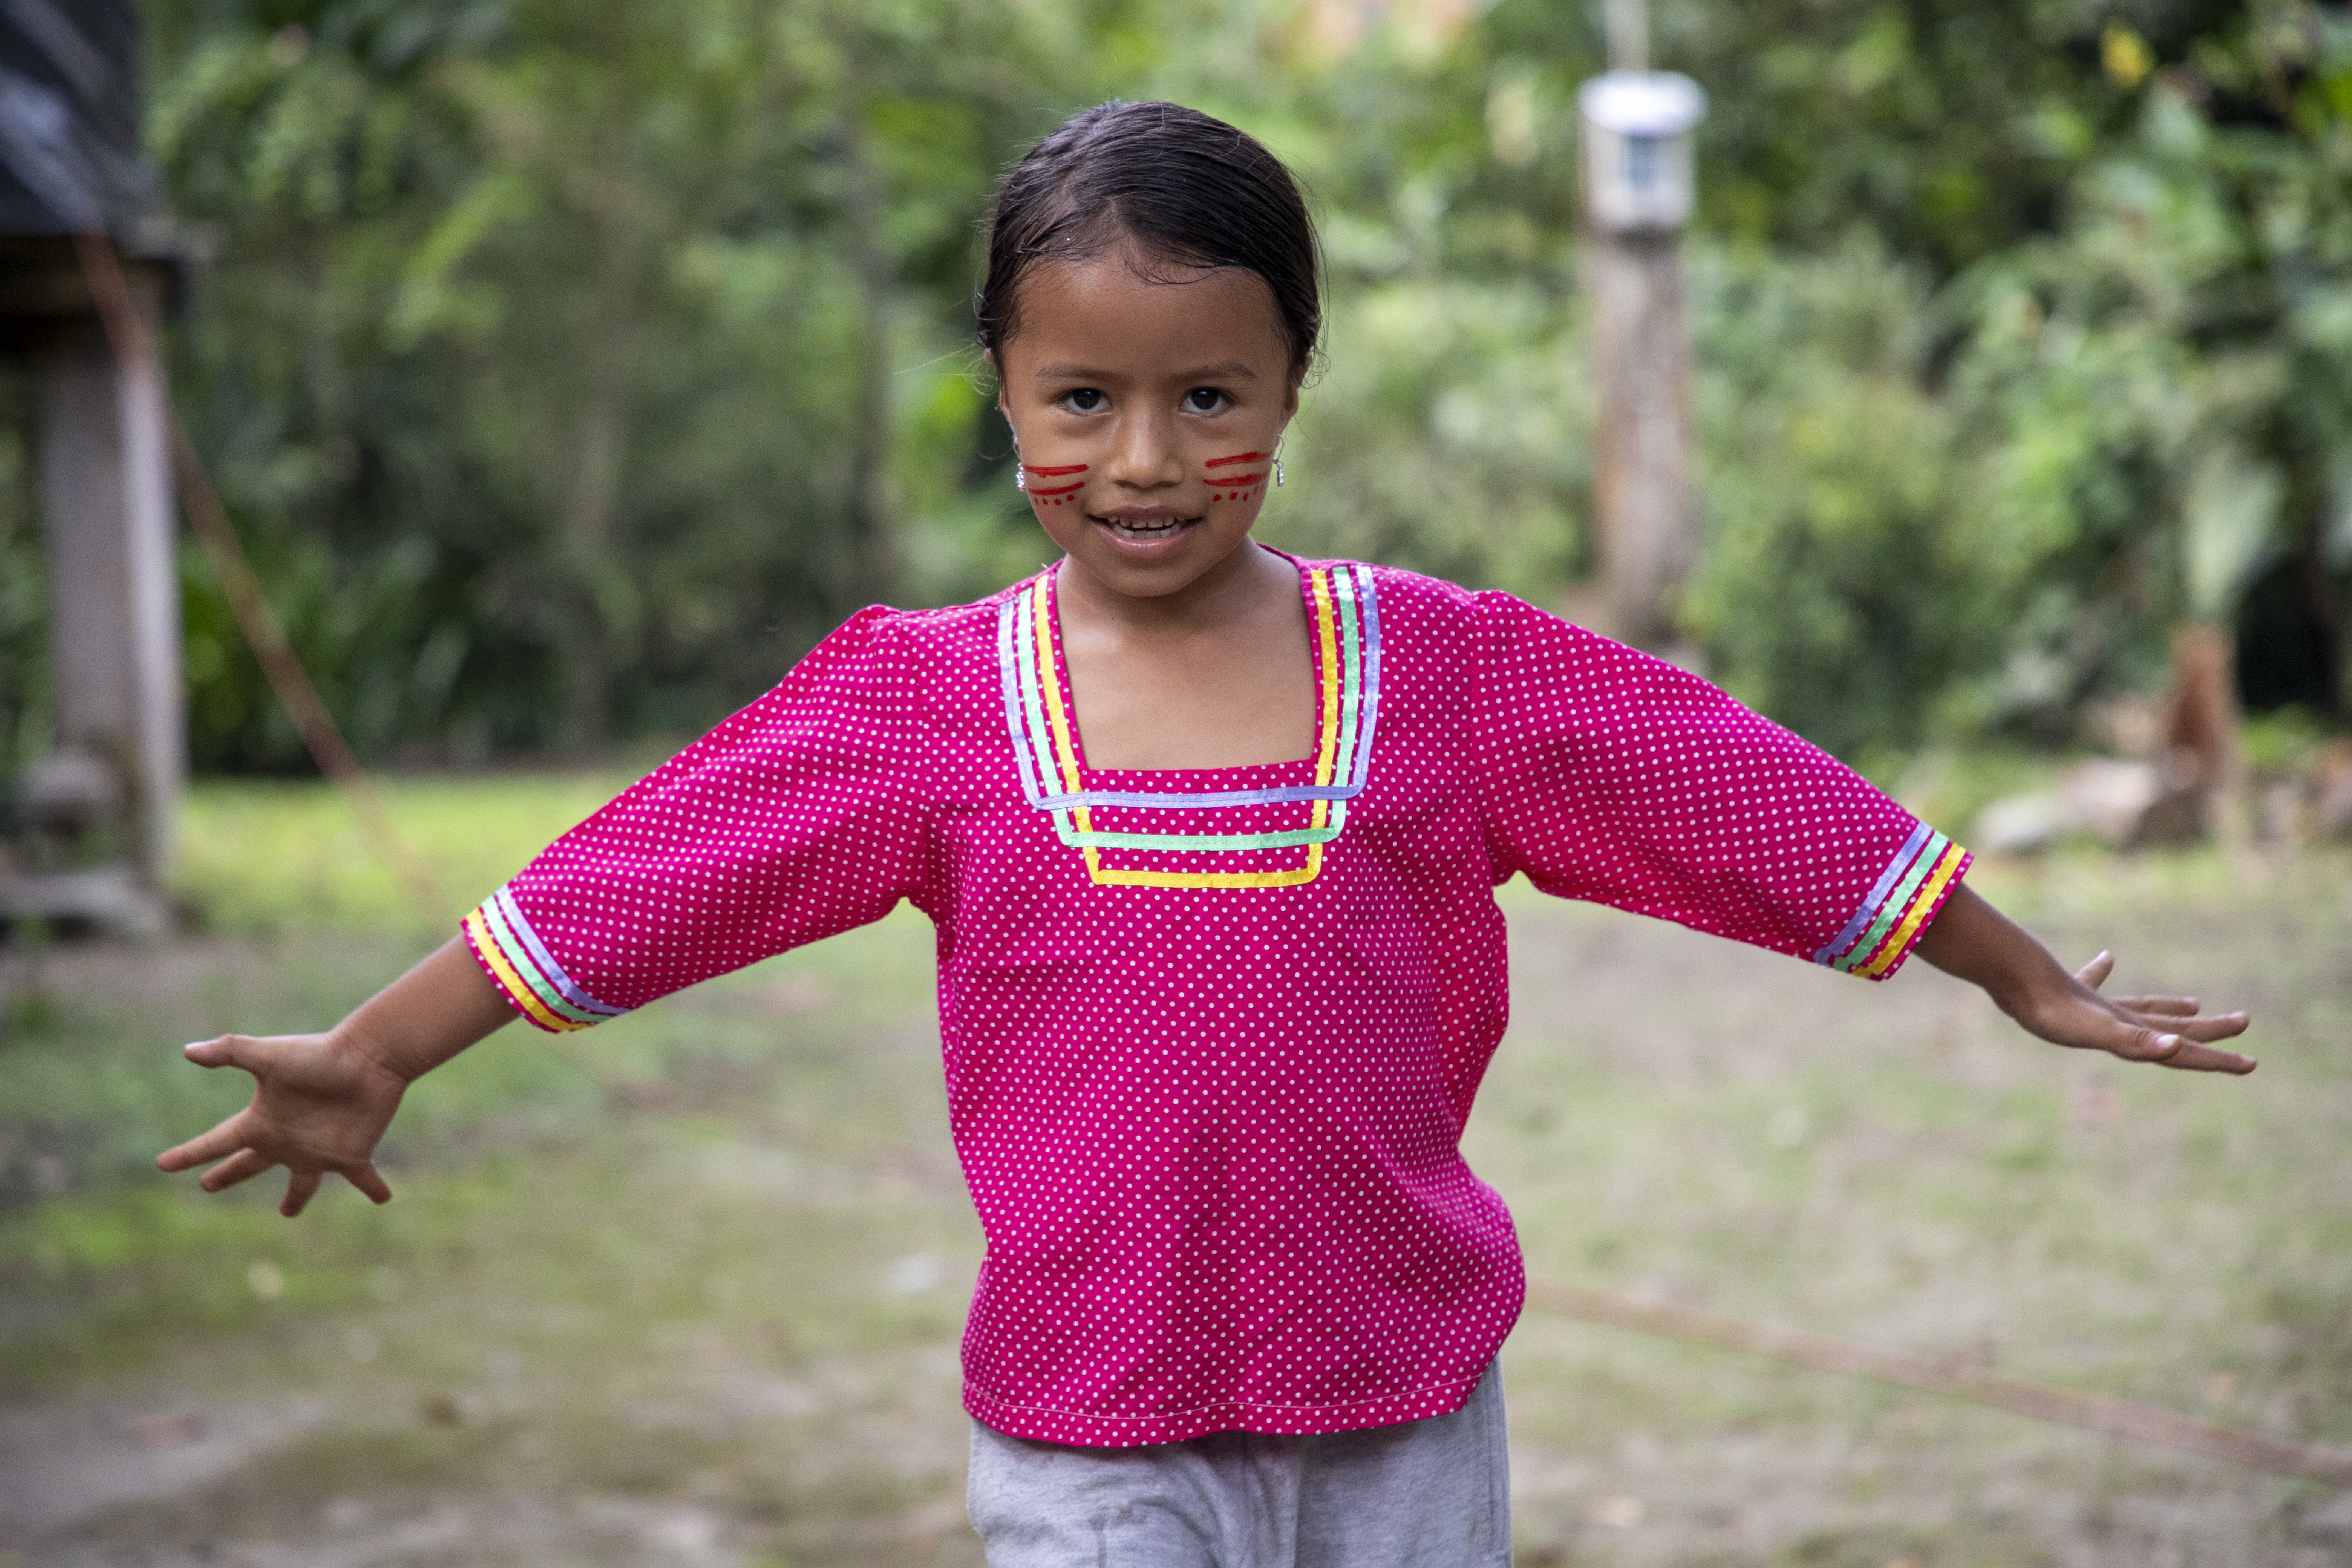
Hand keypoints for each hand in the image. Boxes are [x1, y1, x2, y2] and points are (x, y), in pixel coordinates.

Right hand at [156, 1031, 408, 1215]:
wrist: (367, 1057)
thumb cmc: (319, 1055)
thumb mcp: (269, 1055)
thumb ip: (229, 1052)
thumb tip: (187, 1050)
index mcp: (262, 1122)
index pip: (216, 1142)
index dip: (191, 1154)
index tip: (163, 1163)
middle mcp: (286, 1141)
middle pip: (250, 1165)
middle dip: (229, 1175)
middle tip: (208, 1185)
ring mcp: (319, 1151)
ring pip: (303, 1184)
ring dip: (297, 1198)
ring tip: (289, 1213)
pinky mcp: (352, 1156)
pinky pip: (363, 1179)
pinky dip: (373, 1189)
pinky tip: (384, 1198)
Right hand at [1999, 951, 2253, 1073]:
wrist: (2014, 986)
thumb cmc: (2055, 1011)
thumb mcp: (2101, 1028)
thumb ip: (2135, 1040)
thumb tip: (2176, 1046)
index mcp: (2131, 1039)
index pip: (2183, 1051)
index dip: (2217, 1059)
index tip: (2251, 1065)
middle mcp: (2119, 1027)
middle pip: (2174, 1031)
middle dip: (2209, 1031)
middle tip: (2243, 1021)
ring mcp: (2096, 1012)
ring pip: (2144, 1011)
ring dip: (2171, 1010)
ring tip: (2194, 1003)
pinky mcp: (2073, 994)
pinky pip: (2097, 984)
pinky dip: (2103, 973)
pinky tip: (2107, 959)